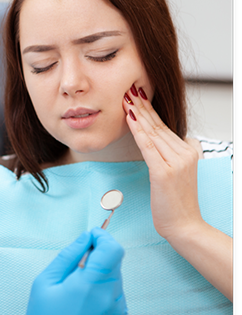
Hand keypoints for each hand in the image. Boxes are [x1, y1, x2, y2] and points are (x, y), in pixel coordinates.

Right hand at [24, 227, 126, 314]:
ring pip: (115, 274)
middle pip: (115, 259)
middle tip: (79, 261)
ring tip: (77, 285)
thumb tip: (84, 238)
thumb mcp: (45, 283)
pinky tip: (85, 298)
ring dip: (101, 270)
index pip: (112, 248)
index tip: (91, 235)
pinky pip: (115, 291)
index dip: (102, 236)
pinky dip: (103, 286)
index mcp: (91, 285)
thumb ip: (68, 256)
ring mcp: (118, 309)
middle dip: (99, 253)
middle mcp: (110, 297)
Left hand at [123, 84, 202, 239]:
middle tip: (129, 89)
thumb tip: (159, 140)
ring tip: (126, 99)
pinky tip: (130, 119)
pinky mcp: (164, 172)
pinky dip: (138, 131)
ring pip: (152, 133)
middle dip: (141, 106)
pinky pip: (148, 147)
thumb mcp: (177, 173)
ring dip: (137, 114)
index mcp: (188, 150)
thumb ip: (170, 154)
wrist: (185, 226)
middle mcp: (184, 152)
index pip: (163, 126)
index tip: (137, 96)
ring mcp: (176, 162)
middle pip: (158, 125)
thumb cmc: (176, 202)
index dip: (149, 110)